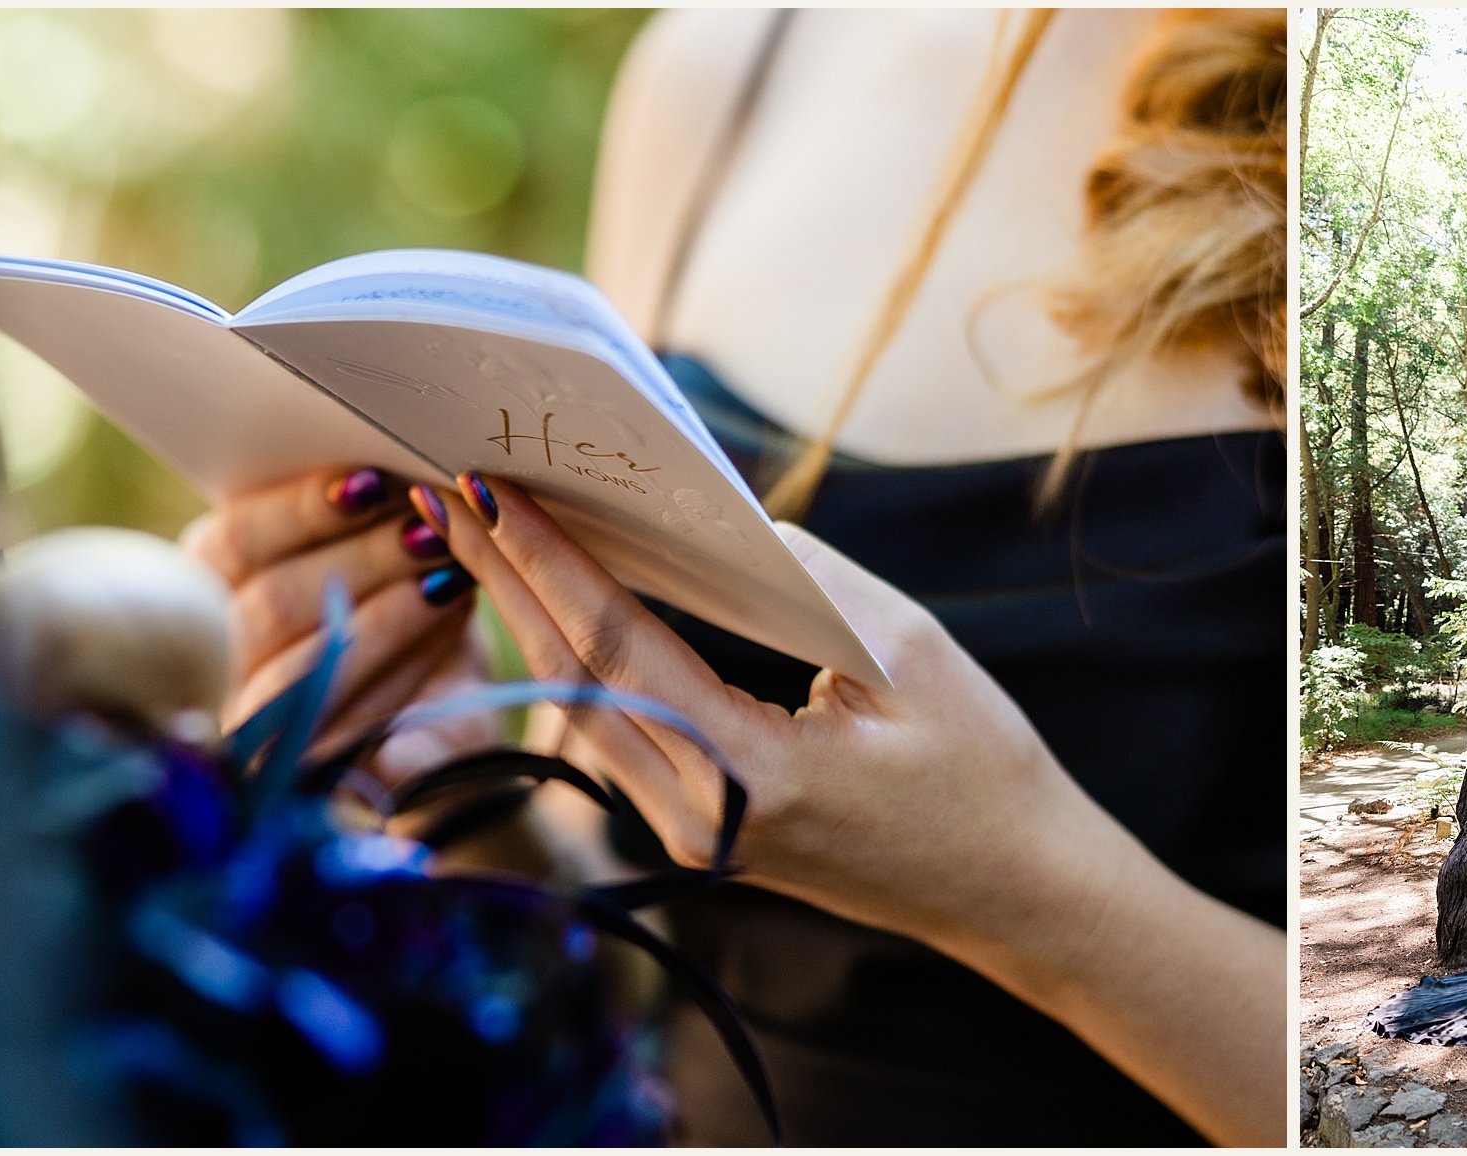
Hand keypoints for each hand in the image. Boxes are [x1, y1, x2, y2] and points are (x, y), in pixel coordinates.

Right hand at [180, 466, 484, 758]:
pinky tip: (446, 626)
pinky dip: (404, 669)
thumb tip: (378, 472)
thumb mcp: (372, 562)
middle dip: (361, 558)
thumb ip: (359, 516)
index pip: (230, 543)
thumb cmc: (394, 617)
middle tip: (429, 527)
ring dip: (386, 615)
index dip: (298, 510)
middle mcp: (212, 662)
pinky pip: (348, 727)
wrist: (435, 724)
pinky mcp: (303, 779)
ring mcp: (248, 732)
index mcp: (205, 590)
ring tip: (450, 573)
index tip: (370, 480)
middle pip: (271, 603)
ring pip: (305, 669)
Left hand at [411, 473, 1280, 1144]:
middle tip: (446, 490)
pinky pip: (620, 734)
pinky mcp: (702, 833)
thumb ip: (803, 583)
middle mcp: (700, 821)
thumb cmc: (982, 774)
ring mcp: (694, 837)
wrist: (1020, 890)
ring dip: (528, 619)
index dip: (549, 565)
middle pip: (574, 684)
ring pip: (584, 712)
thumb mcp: (908, 655)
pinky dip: (577, 661)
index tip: (493, 491)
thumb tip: (715, 523)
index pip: (619, 653)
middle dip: (507, 580)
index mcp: (750, 780)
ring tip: (479, 533)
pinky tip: (550, 604)